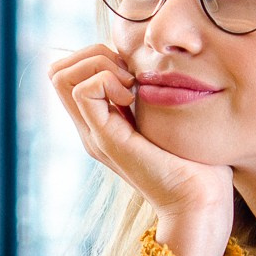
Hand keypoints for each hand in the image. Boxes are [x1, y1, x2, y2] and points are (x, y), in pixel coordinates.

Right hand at [49, 45, 234, 255]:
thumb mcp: (166, 117)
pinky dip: (107, 80)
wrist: (198, 200)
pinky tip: (133, 97)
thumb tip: (150, 65)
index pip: (69, 72)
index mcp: (101, 122)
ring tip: (130, 85)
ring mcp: (93, 134)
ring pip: (61, 76)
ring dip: (98, 64)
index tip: (132, 71)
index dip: (96, 56)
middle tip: (128, 74)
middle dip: (93, 54)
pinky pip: (83, 91)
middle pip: (57, 71)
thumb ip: (150, 94)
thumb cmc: (195, 161)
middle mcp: (90, 128)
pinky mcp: (104, 139)